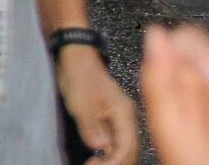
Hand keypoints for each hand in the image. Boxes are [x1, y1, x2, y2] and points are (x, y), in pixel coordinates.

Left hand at [59, 41, 141, 164]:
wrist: (77, 55)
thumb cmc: (78, 74)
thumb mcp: (80, 102)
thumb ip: (91, 125)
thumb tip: (101, 146)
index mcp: (125, 113)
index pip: (128, 147)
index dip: (114, 162)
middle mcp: (129, 118)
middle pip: (131, 151)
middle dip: (115, 163)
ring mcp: (123, 119)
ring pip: (125, 148)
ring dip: (112, 159)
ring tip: (93, 163)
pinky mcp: (114, 119)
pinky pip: (118, 141)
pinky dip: (109, 152)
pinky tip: (98, 157)